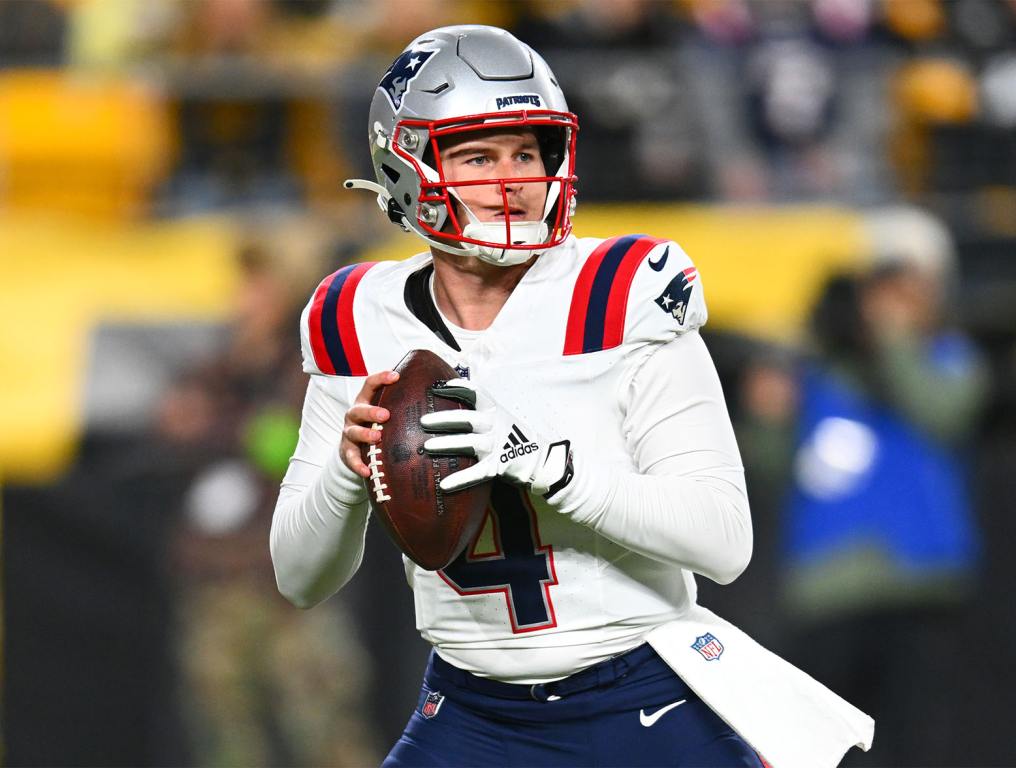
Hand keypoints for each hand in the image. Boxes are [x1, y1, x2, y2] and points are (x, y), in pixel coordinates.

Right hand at [340, 370, 399, 478]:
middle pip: (359, 409)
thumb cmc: (376, 425)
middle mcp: (355, 415)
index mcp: (365, 401)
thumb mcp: (386, 412)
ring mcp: (349, 433)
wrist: (355, 448)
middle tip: (385, 415)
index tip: (396, 376)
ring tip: (377, 437)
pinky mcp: (347, 451)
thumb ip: (402, 405)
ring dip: (365, 434)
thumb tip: (437, 396)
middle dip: (372, 411)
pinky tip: (367, 470)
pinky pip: (351, 458)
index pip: (370, 384)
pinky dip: (358, 464)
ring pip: (353, 432)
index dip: (381, 378)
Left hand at [420, 379, 573, 494]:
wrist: (540, 459)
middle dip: (443, 419)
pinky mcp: (497, 466)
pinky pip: (475, 473)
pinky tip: (444, 485)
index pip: (474, 393)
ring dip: (446, 444)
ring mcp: (496, 445)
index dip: (456, 388)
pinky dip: (460, 479)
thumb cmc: (514, 436)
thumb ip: (481, 411)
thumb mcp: (501, 417)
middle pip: (465, 419)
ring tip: (427, 446)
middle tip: (423, 421)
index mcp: (494, 410)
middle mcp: (494, 425)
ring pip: (467, 443)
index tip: (439, 388)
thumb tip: (453, 400)